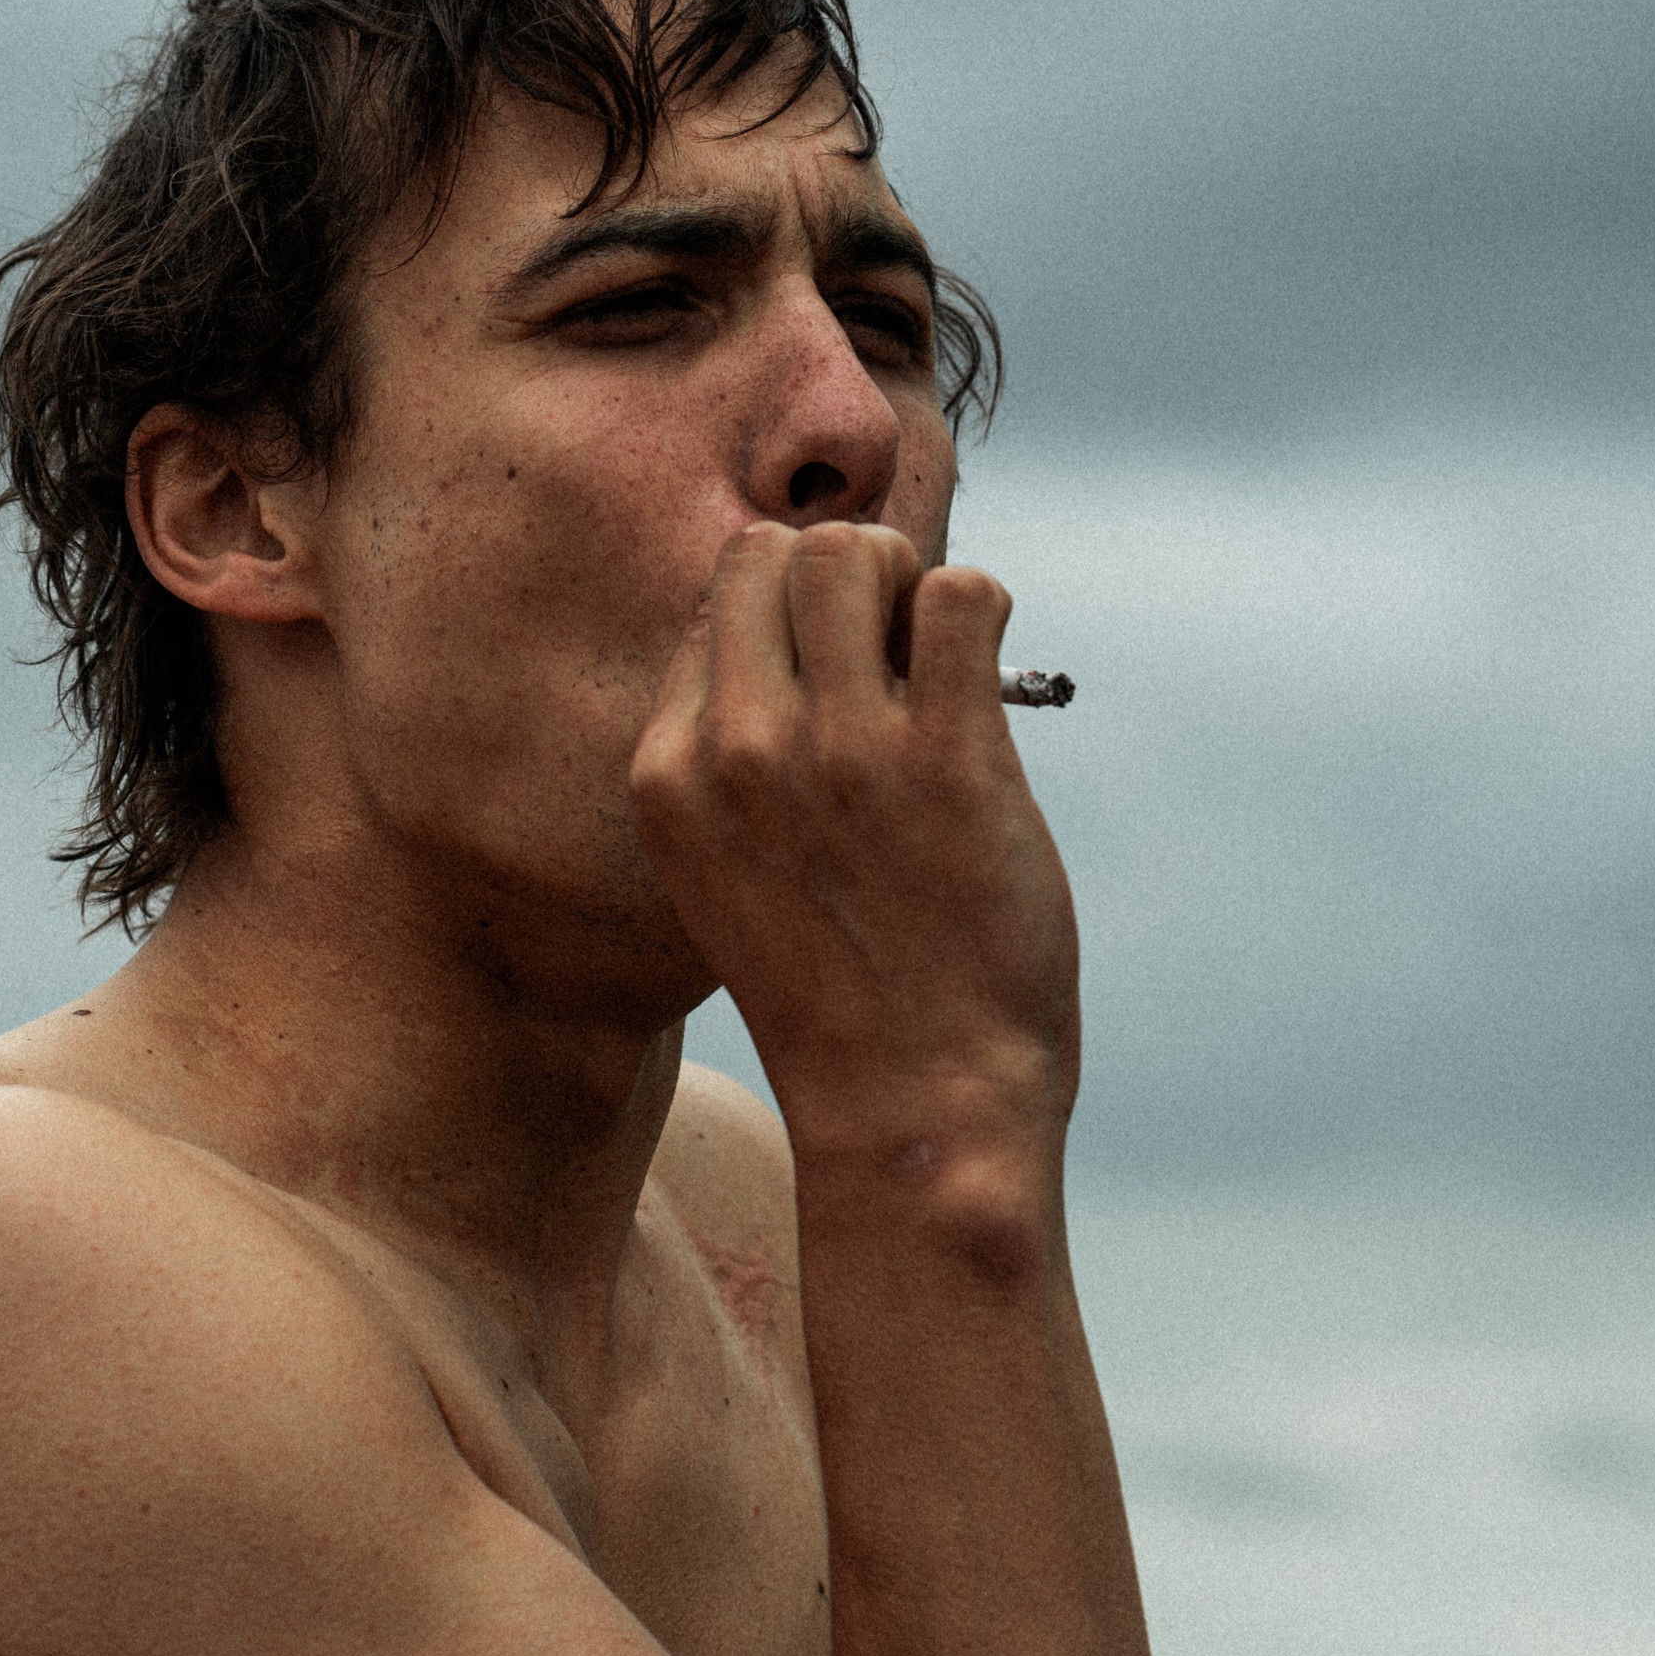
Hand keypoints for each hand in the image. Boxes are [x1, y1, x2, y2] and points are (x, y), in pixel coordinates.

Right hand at [628, 522, 1079, 1123]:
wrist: (913, 1101)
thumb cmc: (833, 987)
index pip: (716, 604)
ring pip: (859, 555)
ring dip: (912, 583)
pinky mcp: (948, 762)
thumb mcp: (723, 869)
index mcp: (667, 774)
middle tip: (892, 653)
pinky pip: (962, 595)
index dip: (788, 620)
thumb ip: (727, 760)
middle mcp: (737, 749)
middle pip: (776, 554)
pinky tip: (987, 674)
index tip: (833, 682)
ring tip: (937, 659)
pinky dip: (983, 608)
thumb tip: (795, 628)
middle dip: (847, 577)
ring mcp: (841, 752)